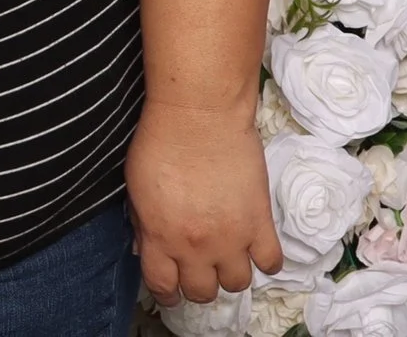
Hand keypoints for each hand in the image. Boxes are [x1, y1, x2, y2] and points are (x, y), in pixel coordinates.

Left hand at [125, 98, 281, 303]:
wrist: (199, 114)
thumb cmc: (160, 141)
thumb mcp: (135, 187)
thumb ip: (143, 224)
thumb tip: (147, 249)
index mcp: (161, 237)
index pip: (163, 286)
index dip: (167, 292)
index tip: (171, 287)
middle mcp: (196, 247)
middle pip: (202, 292)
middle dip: (198, 284)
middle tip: (199, 268)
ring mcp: (232, 237)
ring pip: (237, 284)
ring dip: (230, 273)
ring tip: (227, 255)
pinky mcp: (260, 222)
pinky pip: (271, 262)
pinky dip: (264, 260)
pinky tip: (255, 246)